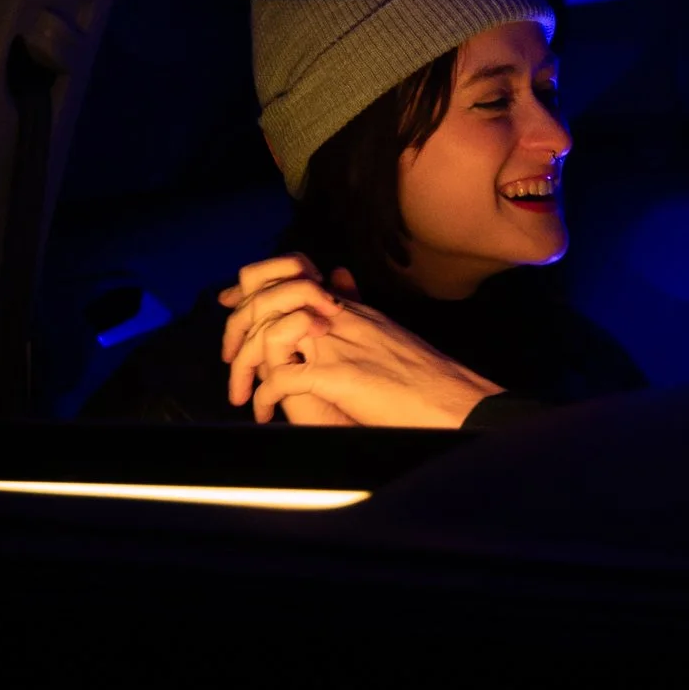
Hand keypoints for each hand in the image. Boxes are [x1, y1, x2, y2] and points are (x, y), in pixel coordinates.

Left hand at [222, 259, 501, 427]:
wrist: (458, 402)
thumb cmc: (427, 377)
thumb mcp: (386, 330)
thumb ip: (355, 305)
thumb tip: (335, 275)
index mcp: (350, 307)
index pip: (290, 276)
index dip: (252, 288)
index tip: (230, 306)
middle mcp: (341, 317)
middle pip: (269, 300)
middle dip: (237, 329)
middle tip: (229, 361)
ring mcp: (341, 344)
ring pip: (270, 334)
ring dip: (248, 366)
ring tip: (244, 394)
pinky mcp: (342, 376)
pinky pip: (284, 378)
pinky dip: (268, 397)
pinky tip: (267, 414)